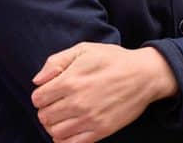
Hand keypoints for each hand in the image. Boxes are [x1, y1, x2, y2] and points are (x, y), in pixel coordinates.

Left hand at [31, 43, 177, 141]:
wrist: (145, 75)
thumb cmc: (114, 60)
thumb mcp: (84, 49)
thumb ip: (56, 62)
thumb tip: (37, 81)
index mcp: (70, 81)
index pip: (38, 98)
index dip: (42, 95)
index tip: (52, 91)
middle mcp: (77, 102)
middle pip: (44, 117)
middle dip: (47, 110)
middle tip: (59, 103)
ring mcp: (89, 119)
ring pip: (54, 132)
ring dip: (55, 125)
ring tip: (65, 116)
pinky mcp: (100, 131)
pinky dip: (65, 139)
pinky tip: (71, 128)